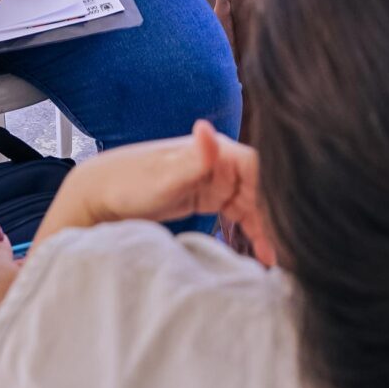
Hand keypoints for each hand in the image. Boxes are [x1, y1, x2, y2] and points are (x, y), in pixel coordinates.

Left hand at [59, 121, 272, 258]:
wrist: (99, 196)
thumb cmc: (129, 183)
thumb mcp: (164, 176)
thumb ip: (193, 158)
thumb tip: (206, 128)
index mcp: (215, 150)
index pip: (261, 168)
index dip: (276, 195)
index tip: (287, 224)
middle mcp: (219, 162)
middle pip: (262, 189)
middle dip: (276, 217)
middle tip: (289, 250)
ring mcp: (214, 180)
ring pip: (254, 204)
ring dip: (267, 228)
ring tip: (280, 259)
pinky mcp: (207, 197)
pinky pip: (240, 215)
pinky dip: (252, 232)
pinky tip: (262, 254)